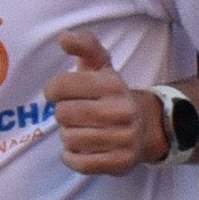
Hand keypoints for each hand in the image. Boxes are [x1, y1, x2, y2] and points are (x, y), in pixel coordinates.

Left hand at [48, 32, 162, 174]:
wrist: (145, 127)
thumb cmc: (111, 94)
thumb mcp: (100, 65)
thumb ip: (84, 45)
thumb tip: (64, 37)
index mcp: (112, 84)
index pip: (62, 86)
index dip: (53, 90)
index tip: (58, 93)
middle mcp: (121, 110)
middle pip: (63, 114)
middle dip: (64, 114)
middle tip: (76, 114)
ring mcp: (123, 138)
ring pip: (69, 139)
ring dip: (69, 136)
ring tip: (82, 130)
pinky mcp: (120, 162)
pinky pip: (78, 162)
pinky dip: (72, 157)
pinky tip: (81, 149)